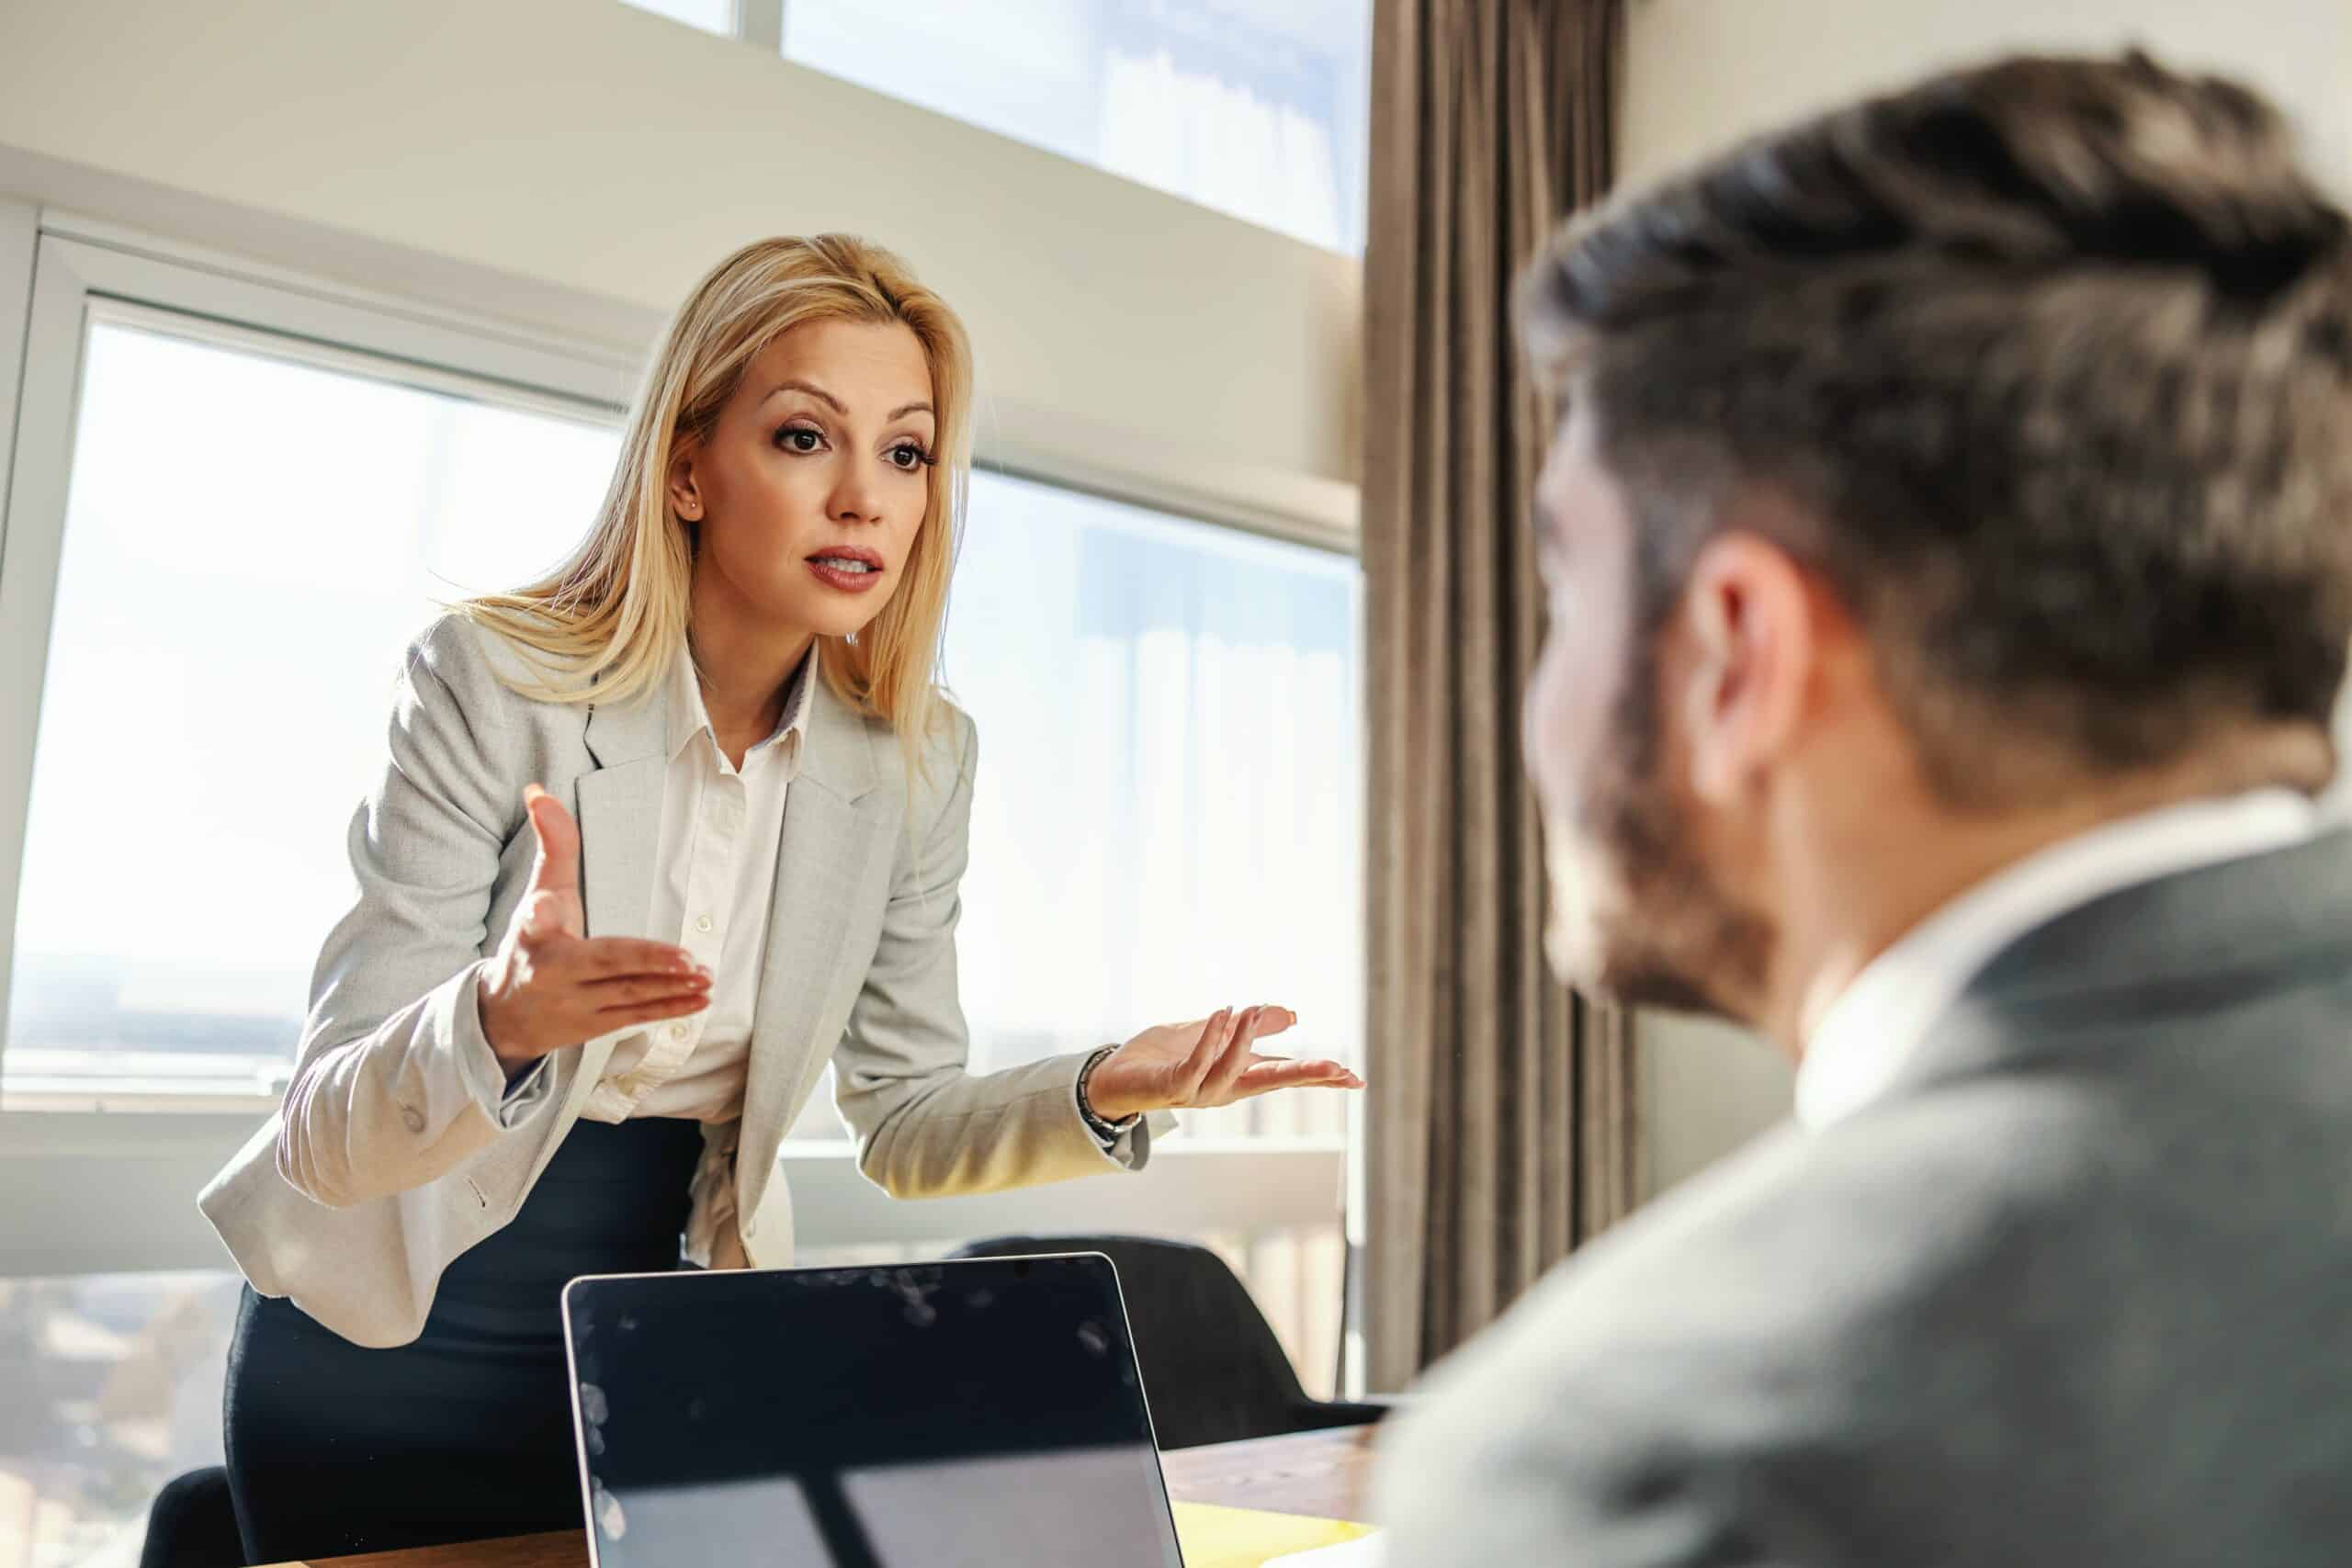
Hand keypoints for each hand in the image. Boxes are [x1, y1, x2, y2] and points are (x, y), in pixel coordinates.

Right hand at [476, 784, 710, 1078]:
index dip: (538, 911)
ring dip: (670, 987)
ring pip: (627, 995)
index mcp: (534, 937)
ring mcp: (576, 1005)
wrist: (504, 1017)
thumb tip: (539, 790)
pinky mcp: (596, 1025)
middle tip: (686, 958)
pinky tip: (702, 998)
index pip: (535, 919)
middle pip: (601, 964)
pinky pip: (635, 1016)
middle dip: (645, 962)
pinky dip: (670, 1009)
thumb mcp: (536, 894)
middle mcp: (552, 974)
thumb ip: (551, 846)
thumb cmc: (530, 944)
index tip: (540, 908)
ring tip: (704, 974)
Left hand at [1083, 1006, 1364, 1122]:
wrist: (1114, 1076)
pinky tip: (1225, 1012)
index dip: (1320, 1076)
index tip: (1355, 1078)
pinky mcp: (1175, 1085)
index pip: (1287, 1075)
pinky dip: (1213, 1037)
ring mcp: (1201, 1090)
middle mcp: (1226, 1089)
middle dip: (1306, 1075)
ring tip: (1254, 1008)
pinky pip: (1198, 1061)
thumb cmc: (1164, 1057)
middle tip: (1339, 1070)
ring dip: (1246, 1037)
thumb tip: (1292, 1016)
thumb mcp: (1213, 1032)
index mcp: (1239, 1077)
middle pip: (1274, 1081)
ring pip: (1233, 1068)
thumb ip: (1251, 1026)